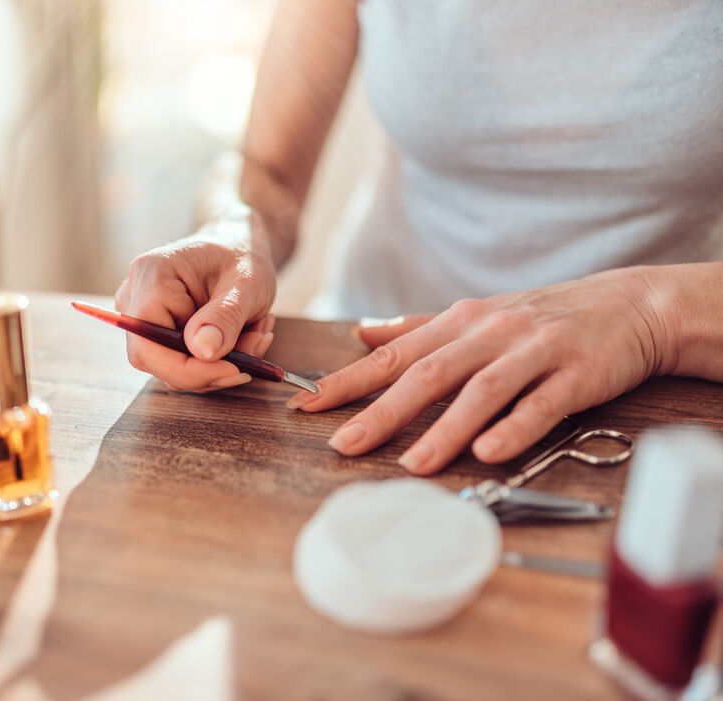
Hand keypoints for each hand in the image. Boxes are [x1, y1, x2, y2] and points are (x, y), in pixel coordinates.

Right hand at [114, 218, 277, 391]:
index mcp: (152, 275)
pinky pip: (180, 362)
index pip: (149, 344)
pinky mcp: (155, 331)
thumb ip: (225, 316)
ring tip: (256, 334)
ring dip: (220, 363)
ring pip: (172, 366)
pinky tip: (243, 336)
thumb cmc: (242, 255)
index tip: (235, 370)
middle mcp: (134, 296)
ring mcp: (141, 316)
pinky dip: (217, 360)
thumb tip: (202, 352)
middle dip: (210, 369)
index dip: (189, 369)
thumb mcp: (247, 282)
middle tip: (253, 355)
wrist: (238, 244)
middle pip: (157, 360)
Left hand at [287, 267, 669, 473]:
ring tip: (412, 465)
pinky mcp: (575, 374)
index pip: (393, 355)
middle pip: (428, 374)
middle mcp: (488, 334)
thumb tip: (361, 333)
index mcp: (458, 324)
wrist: (626, 305)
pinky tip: (489, 452)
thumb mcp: (474, 317)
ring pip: (481, 392)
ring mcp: (532, 352)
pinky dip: (514, 428)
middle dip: (382, 411)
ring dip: (444, 429)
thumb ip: (416, 329)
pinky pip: (541, 404)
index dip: (348, 381)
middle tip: (344, 445)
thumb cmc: (539, 319)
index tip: (306, 406)